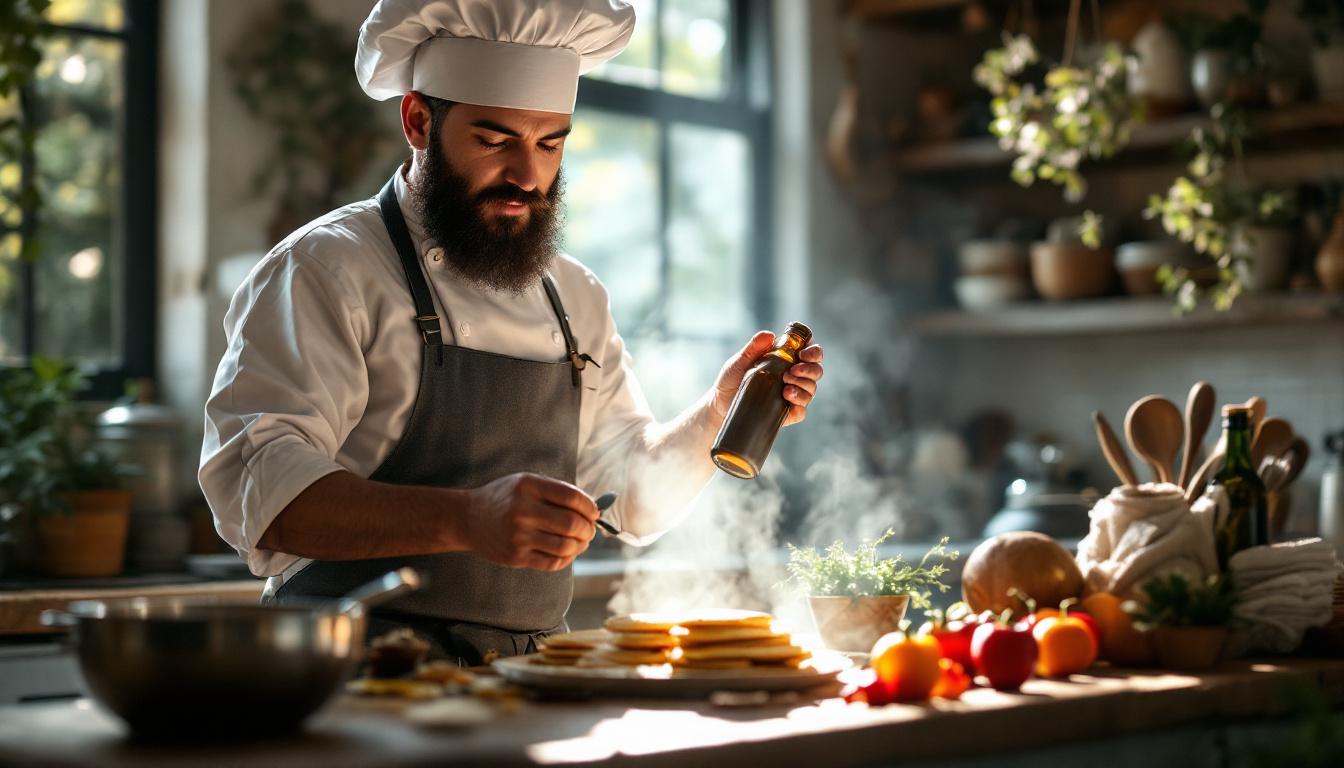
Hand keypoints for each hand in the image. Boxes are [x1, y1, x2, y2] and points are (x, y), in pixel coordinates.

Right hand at [462, 473, 597, 571]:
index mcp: (528, 486)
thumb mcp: (526, 483)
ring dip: (580, 545)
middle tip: (590, 530)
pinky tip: (568, 552)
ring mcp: (518, 536)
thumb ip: (556, 492)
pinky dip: (567, 558)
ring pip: (565, 546)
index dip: (589, 506)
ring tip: (581, 541)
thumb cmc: (504, 498)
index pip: (571, 497)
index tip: (594, 512)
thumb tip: (592, 509)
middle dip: (588, 529)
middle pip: (571, 523)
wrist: (468, 519)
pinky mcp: (516, 557)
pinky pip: (553, 562)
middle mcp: (523, 511)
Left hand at [712, 331, 823, 427]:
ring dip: (804, 386)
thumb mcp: (740, 360)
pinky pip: (802, 411)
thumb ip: (754, 347)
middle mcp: (793, 377)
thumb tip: (769, 335)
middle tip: (792, 371)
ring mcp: (791, 395)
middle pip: (816, 371)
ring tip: (786, 386)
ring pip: (811, 390)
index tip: (802, 353)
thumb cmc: (731, 379)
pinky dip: (799, 404)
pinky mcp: (786, 413)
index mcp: (786, 360)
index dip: (813, 352)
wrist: (720, 404)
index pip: (811, 353)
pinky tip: (787, 398)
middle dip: (810, 370)